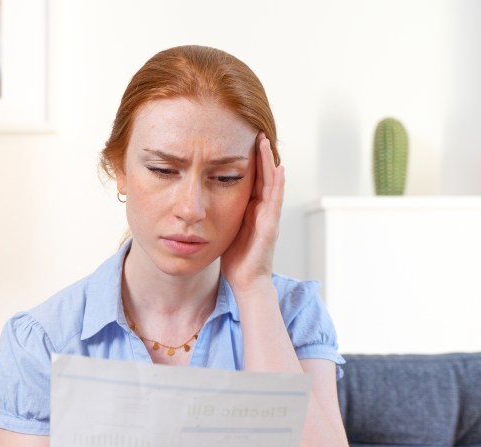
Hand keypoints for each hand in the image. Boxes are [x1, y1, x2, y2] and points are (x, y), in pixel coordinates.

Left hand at [221, 132, 285, 291]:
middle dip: (260, 154)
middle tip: (256, 131)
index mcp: (250, 209)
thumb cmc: (235, 258)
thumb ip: (220, 213)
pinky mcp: (271, 226)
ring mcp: (269, 216)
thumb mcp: (224, 228)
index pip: (251, 178)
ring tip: (265, 140)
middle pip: (263, 175)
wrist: (245, 281)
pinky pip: (274, 200)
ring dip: (269, 161)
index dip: (249, 160)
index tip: (241, 139)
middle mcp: (262, 210)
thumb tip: (202, 199)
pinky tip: (277, 167)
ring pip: (271, 182)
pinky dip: (277, 183)